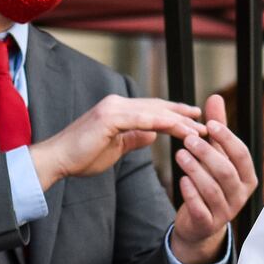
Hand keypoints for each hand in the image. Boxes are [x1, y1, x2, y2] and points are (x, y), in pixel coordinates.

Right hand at [30, 95, 204, 190]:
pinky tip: (180, 129)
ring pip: (154, 112)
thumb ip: (134, 138)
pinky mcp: (110, 117)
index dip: (175, 114)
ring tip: (199, 129)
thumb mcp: (115, 148)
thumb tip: (152, 134)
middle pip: (157, 107)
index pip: (153, 109)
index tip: (195, 119)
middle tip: (206, 122)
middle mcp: (117, 103)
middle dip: (183, 114)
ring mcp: (113, 108)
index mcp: (118, 109)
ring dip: (179, 120)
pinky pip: (143, 120)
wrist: (57, 160)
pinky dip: (163, 123)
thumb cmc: (82, 157)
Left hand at [169, 94, 257, 263]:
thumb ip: (217, 129)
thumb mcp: (216, 155)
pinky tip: (181, 180)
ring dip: (195, 169)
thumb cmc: (210, 182)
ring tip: (180, 154)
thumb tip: (215, 96)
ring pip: (212, 189)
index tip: (210, 124)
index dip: (226, 138)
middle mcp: (240, 195)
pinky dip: (190, 193)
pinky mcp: (208, 224)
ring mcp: (225, 211)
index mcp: (247, 176)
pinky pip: (200, 208)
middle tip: (188, 138)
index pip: (241, 154)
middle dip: (207, 153)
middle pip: (226, 171)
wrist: (200, 224)